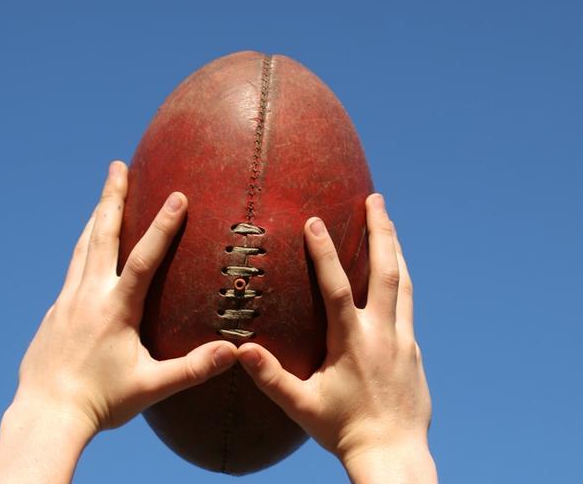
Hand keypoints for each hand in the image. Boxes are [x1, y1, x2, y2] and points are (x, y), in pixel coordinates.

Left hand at [0, 161, 236, 483]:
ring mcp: (67, 301)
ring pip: (82, 247)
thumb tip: (234, 352)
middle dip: (112, 197)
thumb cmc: (101, 401)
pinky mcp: (55, 312)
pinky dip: (84, 247)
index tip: (177, 195)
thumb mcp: (152, 386)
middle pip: (101, 235)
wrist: (45, 415)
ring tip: (104, 195)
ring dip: (95, 217)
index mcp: (115, 309)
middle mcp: (88, 296)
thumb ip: (194, 368)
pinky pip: (72, 269)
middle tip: (117, 166)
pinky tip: (88, 248)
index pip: (143, 258)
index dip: (162, 226)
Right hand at [237, 194, 435, 481]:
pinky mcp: (414, 350)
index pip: (336, 287)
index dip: (325, 253)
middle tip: (375, 198)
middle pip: (384, 272)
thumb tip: (239, 351)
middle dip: (380, 231)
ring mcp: (402, 340)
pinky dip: (400, 281)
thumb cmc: (343, 430)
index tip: (315, 221)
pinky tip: (395, 274)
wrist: (393, 453)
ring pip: (402, 284)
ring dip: (395, 250)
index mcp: (352, 342)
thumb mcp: (301, 406)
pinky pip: (408, 305)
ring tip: (389, 224)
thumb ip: (271, 377)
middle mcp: (382, 334)